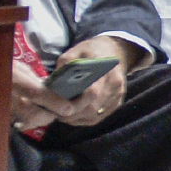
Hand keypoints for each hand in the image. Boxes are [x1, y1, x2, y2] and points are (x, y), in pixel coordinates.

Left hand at [12, 36, 133, 132]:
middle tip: (57, 113)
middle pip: (93, 109)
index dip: (75, 105)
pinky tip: (75, 115)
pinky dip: (85, 119)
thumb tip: (53, 81)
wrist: (116, 50)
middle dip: (73, 115)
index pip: (92, 94)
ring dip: (78, 119)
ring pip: (96, 116)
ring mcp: (117, 95)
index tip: (59, 108)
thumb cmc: (93, 50)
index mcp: (106, 70)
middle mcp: (114, 85)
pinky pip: (100, 117)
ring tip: (64, 115)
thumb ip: (65, 63)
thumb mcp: (76, 50)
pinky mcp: (117, 102)